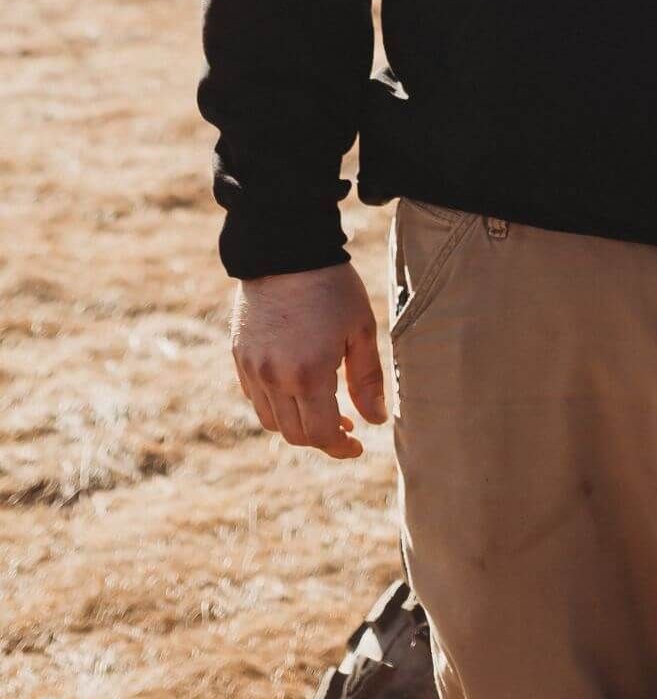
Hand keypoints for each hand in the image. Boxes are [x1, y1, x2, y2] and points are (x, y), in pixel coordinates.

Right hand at [230, 261, 387, 458]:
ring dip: (297, 424)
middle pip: (294, 434)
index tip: (357, 444)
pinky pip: (254, 397)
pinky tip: (296, 387)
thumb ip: (367, 379)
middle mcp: (273, 378)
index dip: (340, 447)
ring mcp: (251, 368)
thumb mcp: (359, 329)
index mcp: (308, 374)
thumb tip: (376, 420)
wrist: (285, 250)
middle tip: (345, 426)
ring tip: (322, 407)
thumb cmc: (331, 287)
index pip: (321, 434)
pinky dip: (275, 404)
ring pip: (271, 420)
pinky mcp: (238, 356)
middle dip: (322, 438)